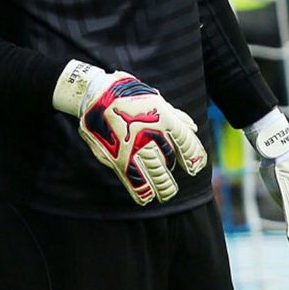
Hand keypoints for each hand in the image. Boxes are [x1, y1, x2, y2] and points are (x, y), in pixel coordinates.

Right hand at [53, 60, 207, 205]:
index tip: (195, 167)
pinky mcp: (116, 156)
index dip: (194, 157)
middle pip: (169, 162)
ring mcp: (133, 146)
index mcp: (163, 116)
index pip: (186, 143)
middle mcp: (150, 133)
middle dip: (174, 175)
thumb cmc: (128, 94)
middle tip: (174, 187)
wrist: (93, 93)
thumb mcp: (155, 99)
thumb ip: (175, 116)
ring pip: (155, 174)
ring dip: (162, 186)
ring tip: (165, 194)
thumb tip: (193, 128)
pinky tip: (146, 196)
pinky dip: (141, 191)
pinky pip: (133, 180)